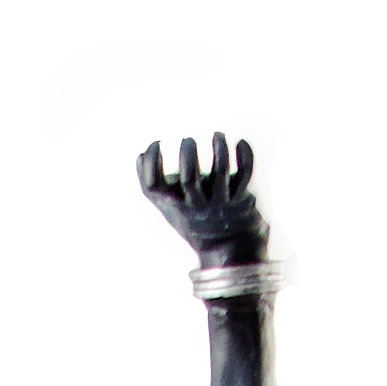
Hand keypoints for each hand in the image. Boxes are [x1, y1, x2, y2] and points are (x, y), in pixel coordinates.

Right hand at [137, 134, 267, 266]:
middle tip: (188, 140)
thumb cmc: (193, 221)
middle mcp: (196, 208)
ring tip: (217, 135)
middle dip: (188, 154)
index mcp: (175, 208)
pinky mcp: (241, 200)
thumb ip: (153, 186)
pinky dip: (245, 155)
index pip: (154, 186)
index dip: (151, 162)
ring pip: (221, 172)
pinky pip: (245, 174)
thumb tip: (141, 154)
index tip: (156, 143)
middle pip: (189, 180)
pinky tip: (239, 142)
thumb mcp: (170, 209)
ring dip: (219, 148)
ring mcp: (219, 205)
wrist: (227, 249)